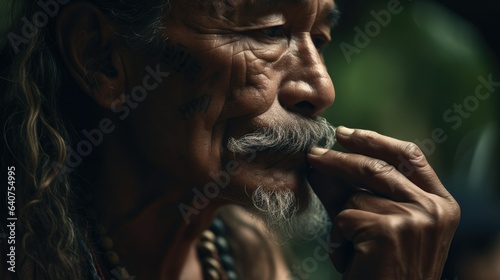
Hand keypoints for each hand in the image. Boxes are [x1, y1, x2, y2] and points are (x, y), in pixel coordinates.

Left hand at [307, 126, 459, 278]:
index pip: (409, 156)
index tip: (344, 133)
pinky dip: (338, 238)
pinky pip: (345, 217)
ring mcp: (415, 218)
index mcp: (441, 203)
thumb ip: (349, 191)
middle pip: (377, 168)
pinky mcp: (390, 230)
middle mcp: (435, 208)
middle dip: (338, 160)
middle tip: (312, 155)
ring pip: (356, 196)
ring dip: (342, 221)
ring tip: (354, 248)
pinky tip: (353, 260)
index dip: (375, 140)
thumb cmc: (382, 268)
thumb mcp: (372, 223)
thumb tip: (319, 160)